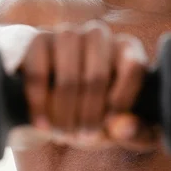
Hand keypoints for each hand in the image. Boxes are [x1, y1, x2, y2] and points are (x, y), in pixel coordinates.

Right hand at [13, 21, 161, 152]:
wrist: (46, 98)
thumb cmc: (90, 112)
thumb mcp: (116, 128)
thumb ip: (133, 132)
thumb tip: (123, 127)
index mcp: (126, 48)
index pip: (133, 67)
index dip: (122, 100)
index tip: (110, 124)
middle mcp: (98, 35)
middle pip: (98, 77)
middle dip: (90, 115)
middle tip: (83, 137)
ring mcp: (67, 33)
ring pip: (68, 78)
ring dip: (65, 112)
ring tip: (63, 133)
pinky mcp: (37, 39)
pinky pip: (39, 76)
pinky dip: (40, 105)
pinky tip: (42, 124)